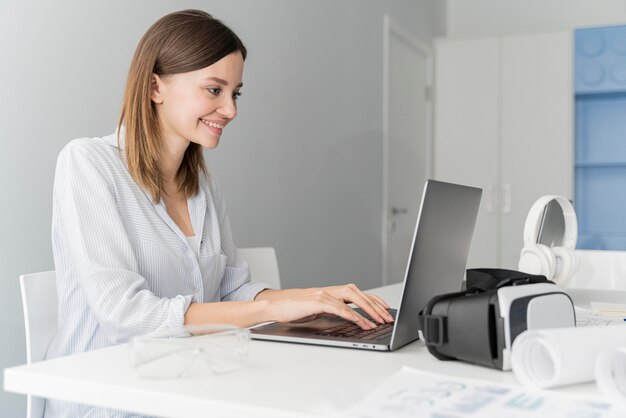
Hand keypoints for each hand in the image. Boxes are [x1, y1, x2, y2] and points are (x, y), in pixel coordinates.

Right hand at [255, 284, 393, 329]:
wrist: (274, 305)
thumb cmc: (293, 309)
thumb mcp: (317, 310)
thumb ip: (332, 311)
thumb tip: (348, 320)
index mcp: (331, 292)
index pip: (357, 293)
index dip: (373, 299)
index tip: (385, 308)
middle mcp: (330, 290)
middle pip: (359, 294)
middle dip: (375, 306)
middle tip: (387, 318)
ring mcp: (324, 294)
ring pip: (353, 299)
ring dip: (368, 311)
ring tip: (379, 322)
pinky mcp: (318, 301)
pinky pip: (340, 308)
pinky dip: (353, 315)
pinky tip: (362, 323)